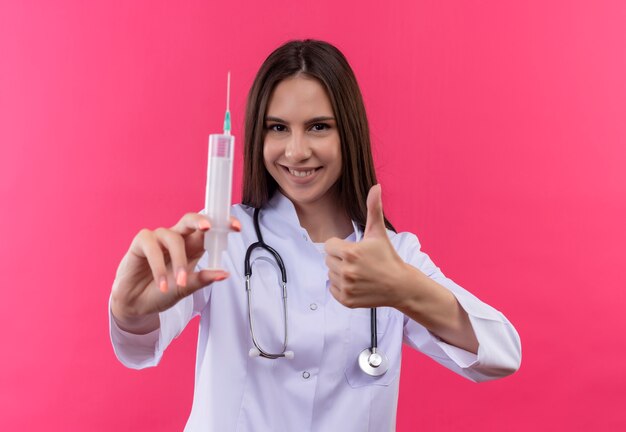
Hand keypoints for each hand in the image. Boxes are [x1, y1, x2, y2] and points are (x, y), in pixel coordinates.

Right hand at [110, 213, 239, 331]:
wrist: (136, 304)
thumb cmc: (162, 291)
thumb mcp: (185, 289)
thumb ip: (202, 280)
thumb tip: (224, 273)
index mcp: (192, 246)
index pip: (209, 231)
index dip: (222, 225)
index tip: (236, 227)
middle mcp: (177, 239)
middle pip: (190, 220)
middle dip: (201, 220)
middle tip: (208, 227)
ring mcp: (158, 239)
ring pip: (173, 238)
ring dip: (179, 261)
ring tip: (179, 283)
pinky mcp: (141, 243)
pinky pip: (152, 247)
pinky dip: (159, 267)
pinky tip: (162, 284)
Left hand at [325, 185, 407, 308]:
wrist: (400, 286)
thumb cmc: (388, 257)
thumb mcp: (379, 233)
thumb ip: (373, 208)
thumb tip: (376, 186)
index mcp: (350, 253)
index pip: (328, 246)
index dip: (340, 246)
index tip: (355, 250)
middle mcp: (346, 271)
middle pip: (328, 260)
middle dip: (340, 259)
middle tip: (358, 262)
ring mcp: (346, 287)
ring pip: (330, 274)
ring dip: (340, 273)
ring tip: (359, 273)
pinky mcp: (346, 300)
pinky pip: (332, 289)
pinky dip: (341, 287)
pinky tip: (356, 284)